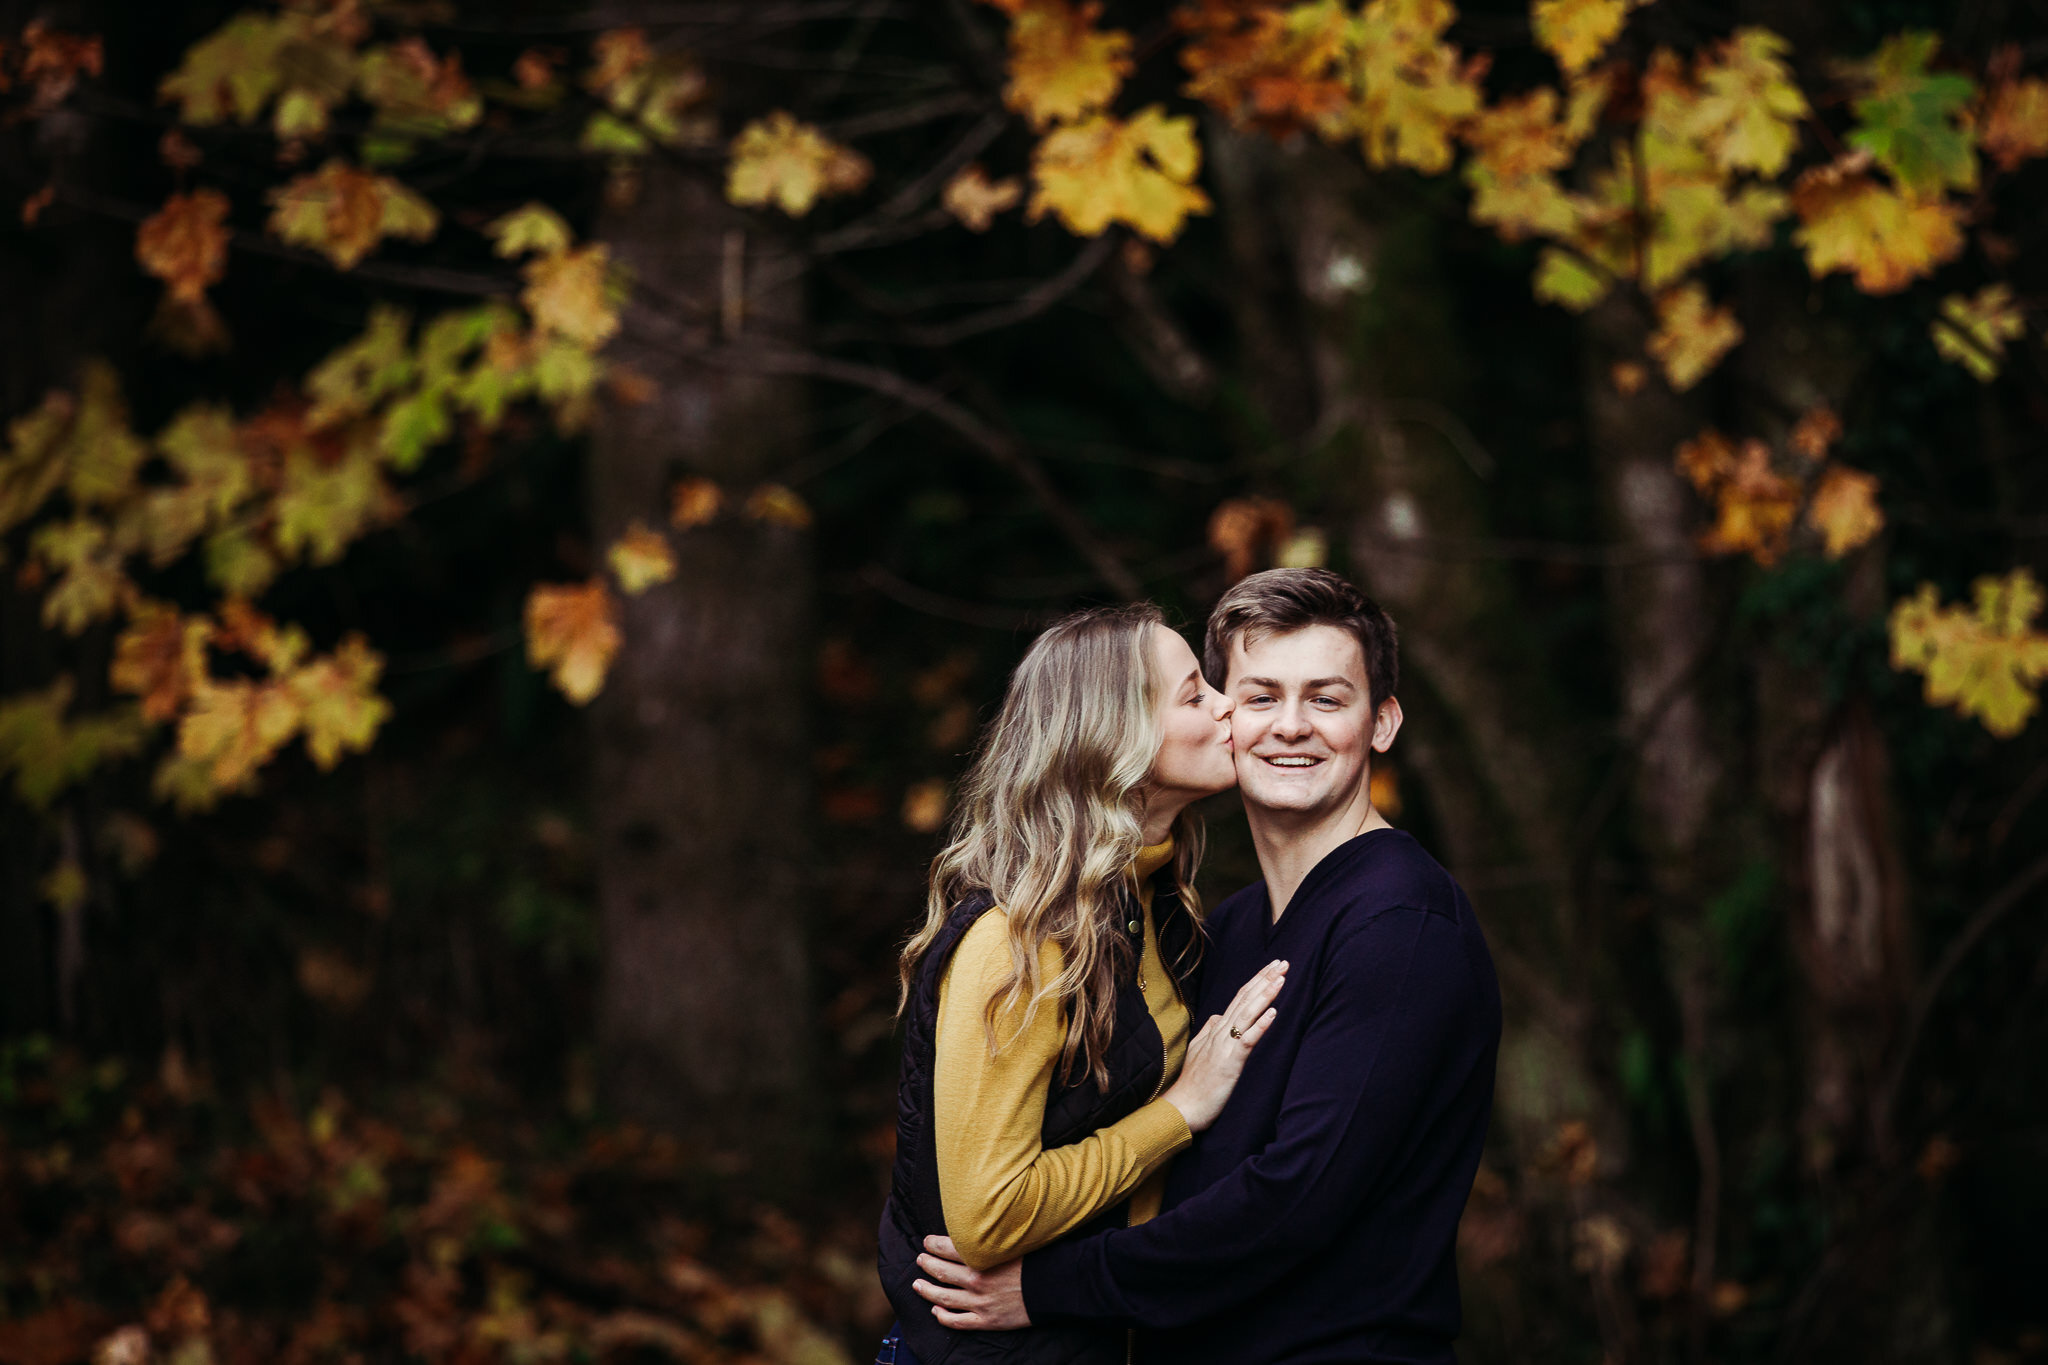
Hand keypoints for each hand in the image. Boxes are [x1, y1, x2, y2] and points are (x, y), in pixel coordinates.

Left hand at [913, 1235, 1029, 1329]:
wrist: (1056, 1287)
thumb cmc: (1038, 1260)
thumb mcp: (1014, 1240)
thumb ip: (993, 1236)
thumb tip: (978, 1226)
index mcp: (981, 1258)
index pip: (947, 1248)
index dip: (933, 1245)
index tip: (927, 1242)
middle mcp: (976, 1280)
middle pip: (941, 1272)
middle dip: (927, 1264)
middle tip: (920, 1260)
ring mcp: (980, 1302)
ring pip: (943, 1298)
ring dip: (927, 1291)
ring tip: (917, 1285)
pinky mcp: (987, 1321)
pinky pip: (958, 1322)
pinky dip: (943, 1316)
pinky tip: (936, 1311)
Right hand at [1162, 958, 1285, 1131]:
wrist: (1183, 1107)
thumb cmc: (1192, 1083)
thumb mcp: (1199, 1050)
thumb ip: (1209, 1031)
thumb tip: (1218, 1016)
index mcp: (1216, 1029)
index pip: (1239, 998)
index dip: (1256, 981)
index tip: (1271, 968)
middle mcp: (1220, 1032)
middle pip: (1245, 999)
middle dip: (1264, 979)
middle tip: (1282, 963)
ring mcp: (1224, 1046)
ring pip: (1247, 1014)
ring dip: (1265, 995)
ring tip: (1280, 979)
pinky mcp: (1230, 1062)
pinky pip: (1247, 1040)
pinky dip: (1260, 1025)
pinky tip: (1273, 1013)